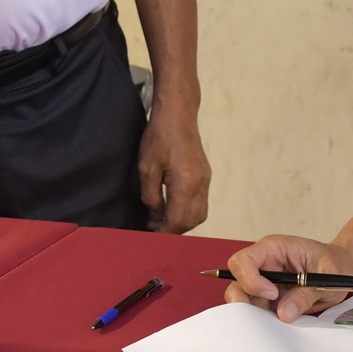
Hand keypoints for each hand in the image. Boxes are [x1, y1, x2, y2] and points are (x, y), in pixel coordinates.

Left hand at [137, 92, 210, 234]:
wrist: (178, 115)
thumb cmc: (159, 138)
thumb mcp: (147, 169)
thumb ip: (151, 198)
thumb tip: (155, 218)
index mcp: (186, 184)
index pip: (178, 221)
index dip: (163, 233)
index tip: (149, 236)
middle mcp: (201, 185)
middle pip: (192, 222)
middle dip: (174, 230)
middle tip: (154, 230)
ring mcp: (206, 180)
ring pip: (200, 214)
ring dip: (182, 223)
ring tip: (162, 220)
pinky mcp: (206, 175)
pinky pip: (201, 203)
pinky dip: (188, 212)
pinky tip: (172, 208)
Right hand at [222, 235, 352, 322]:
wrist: (342, 271)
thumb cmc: (336, 265)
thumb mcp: (328, 276)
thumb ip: (306, 294)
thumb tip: (283, 313)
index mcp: (274, 249)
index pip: (244, 261)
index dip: (251, 279)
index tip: (272, 294)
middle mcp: (264, 265)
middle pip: (236, 281)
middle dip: (243, 301)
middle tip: (264, 316)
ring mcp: (264, 283)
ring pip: (243, 300)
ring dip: (255, 314)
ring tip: (277, 323)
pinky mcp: (269, 299)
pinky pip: (257, 312)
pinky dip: (263, 322)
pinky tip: (278, 326)